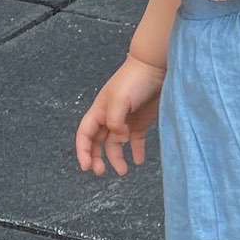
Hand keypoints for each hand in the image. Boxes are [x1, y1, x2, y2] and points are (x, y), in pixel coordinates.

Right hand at [76, 55, 166, 175]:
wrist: (156, 67)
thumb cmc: (134, 80)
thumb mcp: (119, 100)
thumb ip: (115, 122)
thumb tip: (119, 139)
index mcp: (99, 111)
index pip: (85, 134)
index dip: (83, 151)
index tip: (86, 166)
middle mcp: (109, 117)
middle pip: (97, 142)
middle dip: (96, 157)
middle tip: (101, 172)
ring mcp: (125, 120)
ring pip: (116, 144)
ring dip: (116, 158)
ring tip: (123, 171)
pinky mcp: (140, 122)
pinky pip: (135, 141)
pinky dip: (135, 152)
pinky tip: (138, 161)